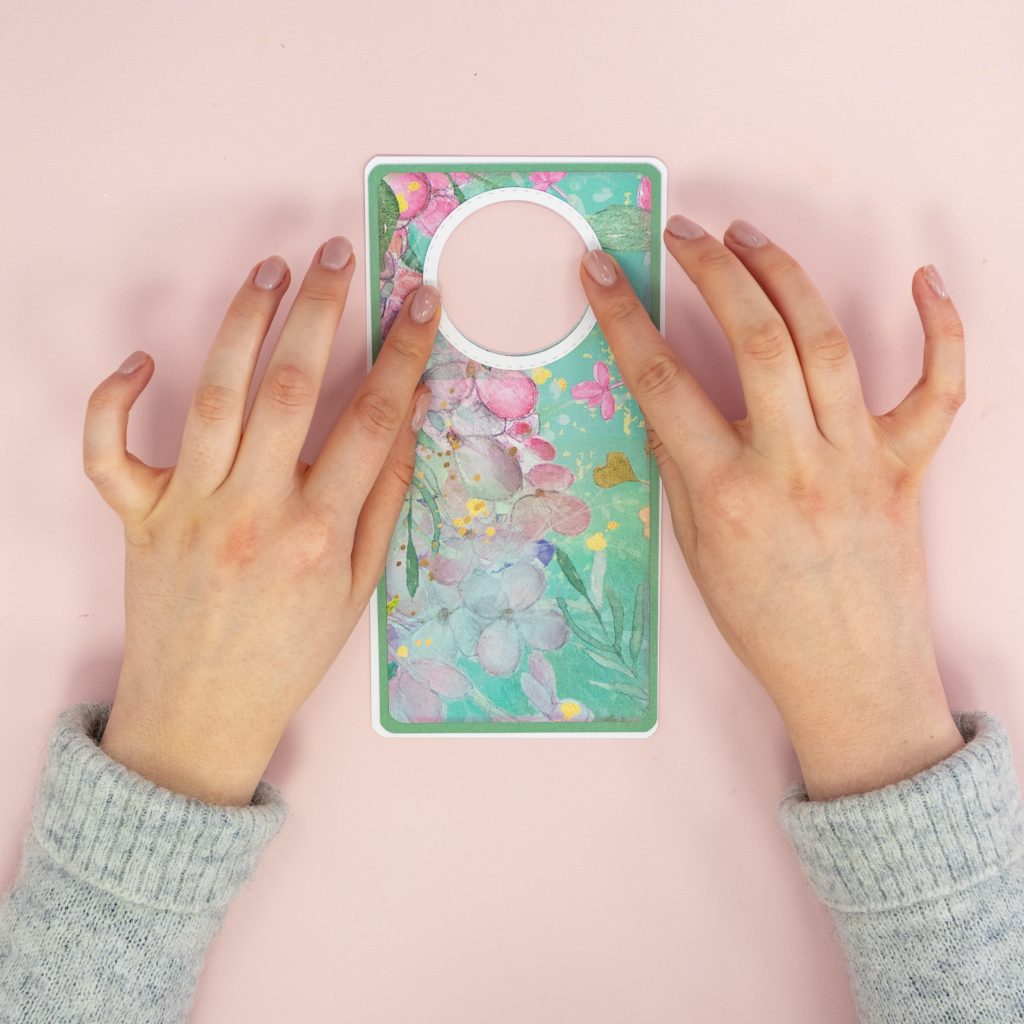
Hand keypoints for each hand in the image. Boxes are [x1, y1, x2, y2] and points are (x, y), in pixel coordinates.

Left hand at [83, 236, 439, 804]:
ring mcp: (190, 509)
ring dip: (246, 323)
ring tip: (272, 271)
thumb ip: (383, 501)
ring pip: (218, 394)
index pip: (374, 419)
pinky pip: (111, 450)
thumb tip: (407, 420)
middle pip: (294, 385)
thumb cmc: (289, 654)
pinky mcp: (138, 516)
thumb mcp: (358, 589)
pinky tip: (145, 360)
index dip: (404, 351)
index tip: (423, 301)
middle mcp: (256, 510)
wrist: (203, 713)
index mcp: (320, 533)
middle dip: (323, 308)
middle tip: (339, 254)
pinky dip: (117, 400)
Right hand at [580, 216, 965, 799]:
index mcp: (728, 494)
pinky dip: (941, 330)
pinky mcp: (908, 466)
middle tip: (683, 234)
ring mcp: (858, 461)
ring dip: (784, 277)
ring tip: (747, 238)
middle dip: (711, 270)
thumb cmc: (766, 625)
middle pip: (752, 340)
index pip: (661, 384)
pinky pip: (940, 389)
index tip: (601, 273)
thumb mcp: (699, 552)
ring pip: (825, 343)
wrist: (851, 680)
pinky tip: (924, 281)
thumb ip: (682, 469)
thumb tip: (664, 401)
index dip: (623, 318)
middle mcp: (794, 467)